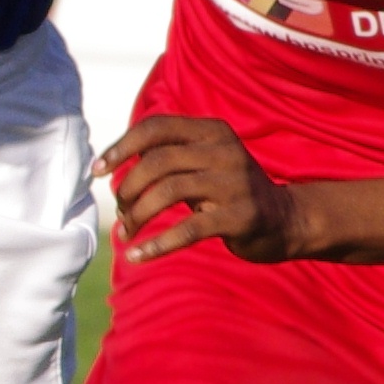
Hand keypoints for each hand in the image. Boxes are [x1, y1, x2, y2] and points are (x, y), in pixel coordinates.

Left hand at [98, 114, 298, 264]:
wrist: (285, 220)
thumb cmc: (229, 192)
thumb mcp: (204, 163)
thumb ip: (168, 157)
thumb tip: (114, 164)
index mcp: (211, 131)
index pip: (155, 127)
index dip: (121, 147)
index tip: (98, 171)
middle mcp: (224, 151)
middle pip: (157, 161)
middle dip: (128, 188)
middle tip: (121, 213)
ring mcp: (234, 183)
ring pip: (167, 191)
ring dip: (138, 215)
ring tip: (128, 233)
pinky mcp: (239, 217)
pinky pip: (187, 230)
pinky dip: (156, 245)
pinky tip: (137, 256)